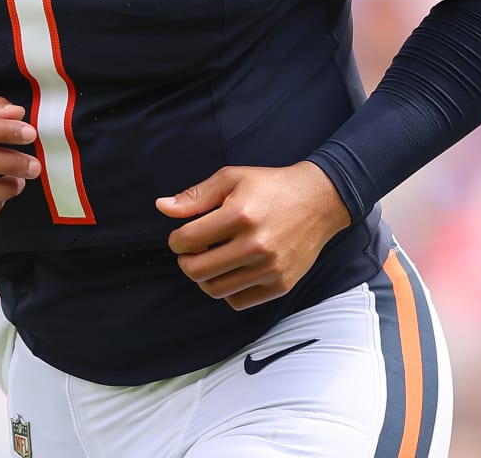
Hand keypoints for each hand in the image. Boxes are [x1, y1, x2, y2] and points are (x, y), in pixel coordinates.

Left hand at [157, 162, 352, 310]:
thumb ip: (195, 196)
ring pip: (216, 290)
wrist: (318, 201)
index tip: (180, 238)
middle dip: (186, 262)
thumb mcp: (231, 179)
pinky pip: (239, 301)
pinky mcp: (281, 284)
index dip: (176, 241)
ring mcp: (270, 268)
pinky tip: (231, 271)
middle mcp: (255, 245)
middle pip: (197, 271)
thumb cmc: (270, 187)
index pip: (188, 240)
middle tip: (192, 252)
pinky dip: (227, 290)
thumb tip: (162, 207)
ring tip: (211, 260)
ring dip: (204, 278)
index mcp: (240, 215)